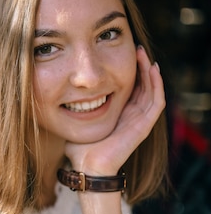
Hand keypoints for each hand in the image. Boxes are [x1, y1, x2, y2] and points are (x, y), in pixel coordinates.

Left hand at [65, 45, 165, 174]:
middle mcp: (132, 116)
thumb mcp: (76, 120)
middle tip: (136, 48)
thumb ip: (72, 108)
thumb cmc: (80, 148)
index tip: (123, 52)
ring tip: (143, 54)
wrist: (87, 166)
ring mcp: (140, 121)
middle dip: (140, 66)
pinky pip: (156, 101)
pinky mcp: (144, 126)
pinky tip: (152, 69)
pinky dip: (157, 85)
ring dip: (150, 71)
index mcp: (119, 114)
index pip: (130, 87)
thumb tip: (58, 93)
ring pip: (152, 90)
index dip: (130, 70)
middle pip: (143, 85)